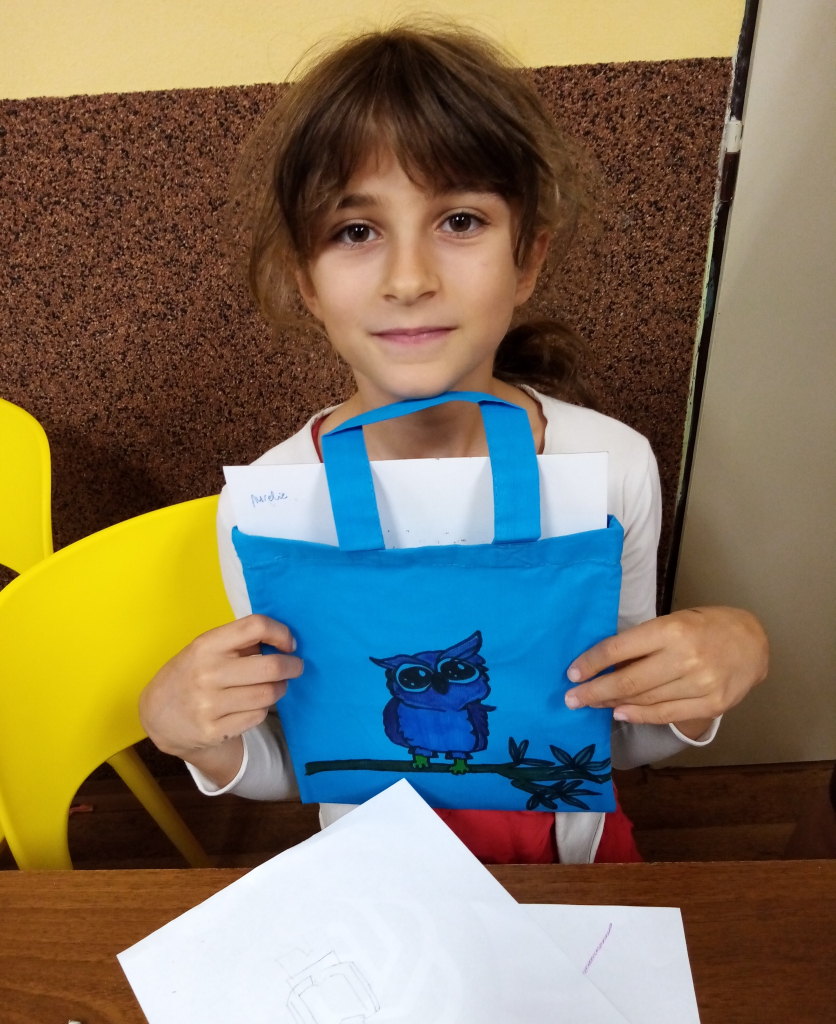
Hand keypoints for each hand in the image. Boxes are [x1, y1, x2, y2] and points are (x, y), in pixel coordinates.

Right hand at [138, 615, 302, 786]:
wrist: (159, 714)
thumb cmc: (192, 672)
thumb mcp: (206, 648)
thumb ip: (239, 641)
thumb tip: (283, 641)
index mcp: (206, 645)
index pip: (255, 626)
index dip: (281, 632)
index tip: (289, 643)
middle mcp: (207, 673)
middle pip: (270, 667)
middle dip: (292, 666)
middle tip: (296, 666)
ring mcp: (209, 705)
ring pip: (268, 694)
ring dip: (280, 688)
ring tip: (276, 685)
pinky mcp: (214, 731)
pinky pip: (257, 716)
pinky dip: (263, 708)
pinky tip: (254, 703)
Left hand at [564, 607, 767, 739]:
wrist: (754, 642)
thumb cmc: (705, 627)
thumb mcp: (673, 622)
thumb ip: (643, 643)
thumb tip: (603, 665)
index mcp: (671, 629)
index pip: (619, 648)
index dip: (591, 663)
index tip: (572, 673)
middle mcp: (685, 657)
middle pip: (628, 680)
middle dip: (594, 691)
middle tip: (571, 699)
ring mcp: (700, 684)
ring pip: (645, 700)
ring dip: (613, 703)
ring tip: (592, 703)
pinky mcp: (712, 704)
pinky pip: (666, 715)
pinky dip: (639, 715)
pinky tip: (620, 713)